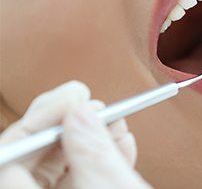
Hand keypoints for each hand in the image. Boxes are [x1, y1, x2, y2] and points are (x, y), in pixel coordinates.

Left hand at [0, 81, 151, 188]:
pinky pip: (86, 168)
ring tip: (117, 118)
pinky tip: (123, 140)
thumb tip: (81, 111)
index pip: (13, 152)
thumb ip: (92, 153)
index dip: (42, 118)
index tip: (75, 98)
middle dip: (71, 121)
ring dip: (94, 132)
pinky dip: (106, 151)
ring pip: (66, 157)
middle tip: (93, 103)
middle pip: (40, 149)